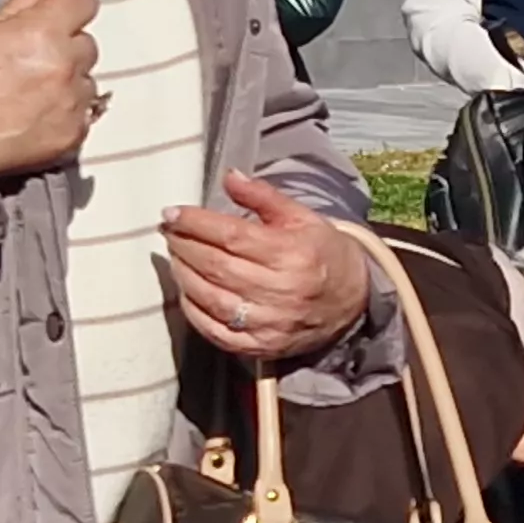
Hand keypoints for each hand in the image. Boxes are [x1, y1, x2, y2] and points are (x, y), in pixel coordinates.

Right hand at [0, 0, 101, 178]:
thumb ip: (19, 6)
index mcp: (43, 31)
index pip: (83, 2)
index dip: (69, 7)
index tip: (60, 15)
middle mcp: (65, 64)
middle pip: (87, 44)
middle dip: (67, 47)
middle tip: (37, 59)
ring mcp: (71, 101)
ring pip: (87, 81)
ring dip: (70, 82)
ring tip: (34, 92)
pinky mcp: (72, 133)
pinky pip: (83, 116)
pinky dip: (67, 114)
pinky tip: (39, 115)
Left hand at [163, 173, 373, 363]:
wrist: (354, 302)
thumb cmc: (323, 253)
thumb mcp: (301, 217)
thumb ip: (263, 196)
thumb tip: (229, 176)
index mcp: (291, 253)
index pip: (231, 235)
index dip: (195, 223)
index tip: (172, 213)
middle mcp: (281, 290)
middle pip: (216, 266)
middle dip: (184, 245)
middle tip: (169, 232)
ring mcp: (270, 323)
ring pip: (211, 298)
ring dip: (184, 275)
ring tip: (176, 257)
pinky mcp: (262, 346)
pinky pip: (216, 332)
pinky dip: (194, 312)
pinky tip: (187, 291)